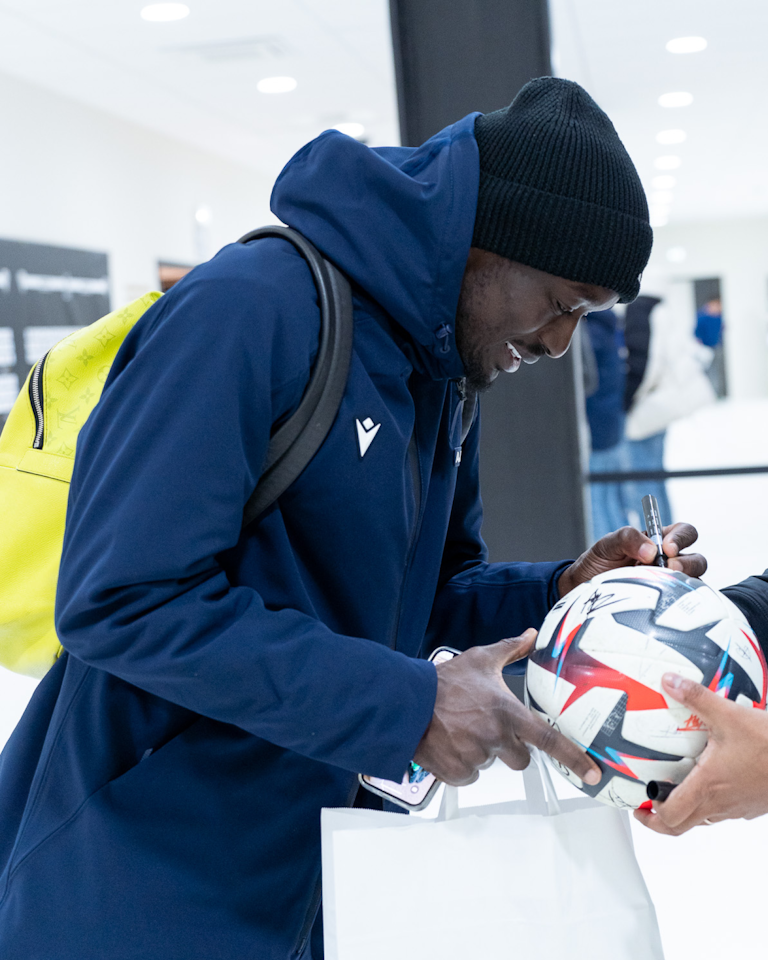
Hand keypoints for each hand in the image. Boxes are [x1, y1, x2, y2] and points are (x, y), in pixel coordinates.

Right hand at [413, 630, 601, 786]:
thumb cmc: (445, 681)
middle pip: (520, 758)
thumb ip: (511, 649)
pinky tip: (449, 743)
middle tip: (487, 728)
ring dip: (481, 752)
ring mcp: (476, 758)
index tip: (592, 772)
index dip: (574, 758)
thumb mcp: (480, 659)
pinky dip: (462, 764)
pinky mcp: (457, 772)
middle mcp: (496, 738)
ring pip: (491, 764)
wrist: (407, 702)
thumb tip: (532, 635)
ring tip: (461, 730)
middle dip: (509, 747)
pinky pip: (469, 775)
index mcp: (508, 713)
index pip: (549, 739)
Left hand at [557, 523, 706, 597]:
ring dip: (684, 583)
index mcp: (660, 542)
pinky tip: (664, 605)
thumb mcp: (607, 545)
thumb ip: (627, 538)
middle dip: (687, 563)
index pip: (684, 532)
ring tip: (663, 586)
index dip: (681, 537)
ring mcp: (671, 585)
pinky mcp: (667, 605)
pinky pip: (684, 605)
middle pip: (697, 559)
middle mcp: (670, 562)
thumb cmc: (598, 564)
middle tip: (669, 568)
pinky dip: (680, 604)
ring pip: (695, 583)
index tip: (666, 547)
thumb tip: (650, 550)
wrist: (585, 590)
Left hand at [634, 673, 767, 835]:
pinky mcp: (751, 805)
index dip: (648, 817)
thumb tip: (670, 682)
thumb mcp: (729, 715)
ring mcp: (738, 808)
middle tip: (647, 806)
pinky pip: (723, 811)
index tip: (637, 806)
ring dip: (685, 809)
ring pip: (703, 819)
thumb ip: (696, 698)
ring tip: (673, 788)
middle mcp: (720, 804)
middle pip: (682, 826)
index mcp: (707, 787)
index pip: (670, 817)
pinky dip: (708, 801)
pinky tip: (709, 779)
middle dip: (660, 820)